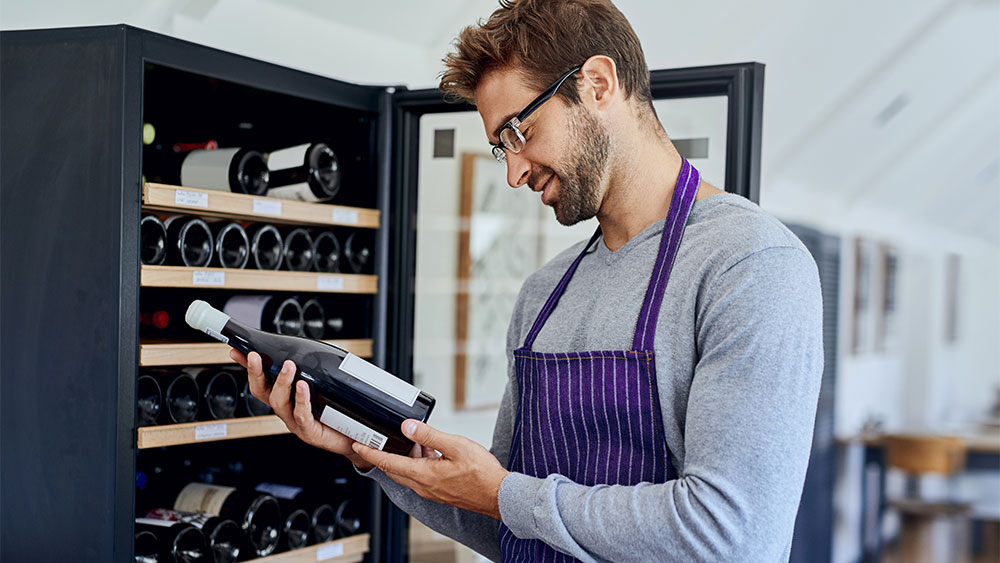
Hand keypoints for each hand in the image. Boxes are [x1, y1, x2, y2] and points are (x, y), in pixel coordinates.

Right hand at [230, 349, 374, 470]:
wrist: (353, 438)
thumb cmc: (336, 412)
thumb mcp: (321, 386)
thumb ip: (311, 370)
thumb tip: (308, 349)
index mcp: (285, 398)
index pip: (261, 380)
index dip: (248, 367)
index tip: (238, 352)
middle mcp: (285, 409)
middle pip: (261, 391)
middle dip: (256, 372)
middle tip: (256, 356)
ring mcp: (294, 421)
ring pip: (279, 402)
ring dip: (282, 382)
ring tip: (289, 366)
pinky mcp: (308, 431)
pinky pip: (301, 414)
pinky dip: (301, 399)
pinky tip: (303, 387)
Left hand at [351, 419, 509, 519]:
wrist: (498, 495)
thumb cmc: (481, 474)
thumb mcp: (455, 446)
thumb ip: (429, 435)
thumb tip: (407, 427)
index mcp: (423, 474)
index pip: (388, 463)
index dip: (371, 453)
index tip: (358, 445)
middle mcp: (423, 486)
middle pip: (395, 469)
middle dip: (385, 454)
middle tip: (378, 440)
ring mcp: (431, 490)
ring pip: (408, 472)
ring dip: (406, 457)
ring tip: (416, 440)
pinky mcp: (439, 491)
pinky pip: (420, 476)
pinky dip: (419, 463)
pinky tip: (431, 452)